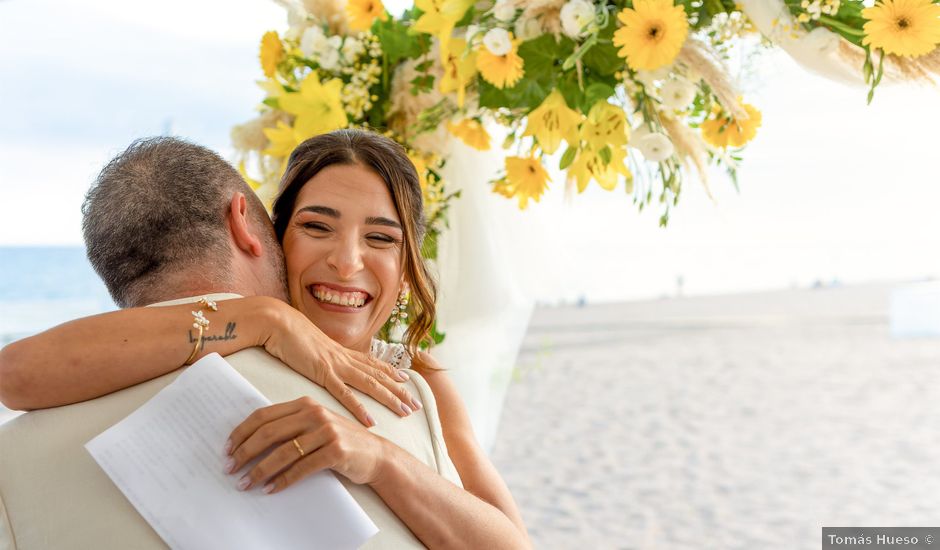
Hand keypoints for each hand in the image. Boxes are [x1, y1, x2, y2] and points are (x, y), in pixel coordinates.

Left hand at [224, 397, 389, 493]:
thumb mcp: (316, 426)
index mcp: (305, 404)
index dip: (242, 432)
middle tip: (230, 468)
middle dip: (245, 452)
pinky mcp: (335, 450)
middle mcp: (315, 413)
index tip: (227, 448)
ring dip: (260, 470)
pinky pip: (301, 468)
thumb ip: (290, 426)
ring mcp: (326, 431)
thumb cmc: (341, 441)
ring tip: (246, 483)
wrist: (376, 454)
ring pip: (282, 452)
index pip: (264, 415)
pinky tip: (271, 489)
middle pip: (269, 432)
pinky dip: (283, 480)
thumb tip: (251, 442)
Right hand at [263, 303, 420, 426]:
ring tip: (406, 412)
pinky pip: (345, 394)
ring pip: (370, 384)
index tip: (406, 380)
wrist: (276, 322)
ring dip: (390, 399)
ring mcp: (336, 365)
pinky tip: (371, 421)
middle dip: (400, 391)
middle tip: (417, 404)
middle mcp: (344, 357)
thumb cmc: (287, 333)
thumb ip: (320, 355)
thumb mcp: (309, 346)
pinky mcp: (322, 372)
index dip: (390, 372)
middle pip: (379, 376)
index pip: (372, 363)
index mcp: (341, 351)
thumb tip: (321, 359)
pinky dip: (359, 409)